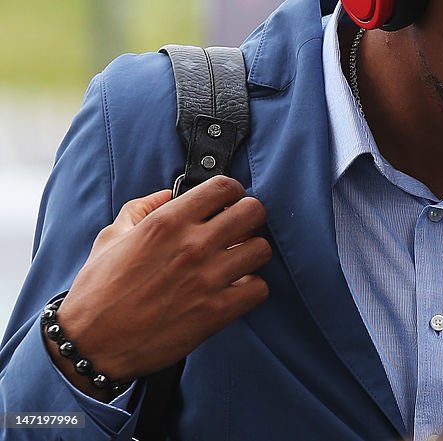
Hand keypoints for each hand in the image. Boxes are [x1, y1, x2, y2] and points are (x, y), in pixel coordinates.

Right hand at [44, 177, 270, 398]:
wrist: (90, 346)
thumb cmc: (97, 292)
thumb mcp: (111, 238)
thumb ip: (141, 208)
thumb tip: (167, 193)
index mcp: (167, 222)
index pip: (224, 187)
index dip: (232, 192)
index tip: (227, 203)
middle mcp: (192, 245)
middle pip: (253, 212)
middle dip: (250, 218)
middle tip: (238, 230)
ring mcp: (207, 278)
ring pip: (262, 249)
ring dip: (252, 254)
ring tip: (238, 261)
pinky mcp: (216, 312)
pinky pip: (259, 288)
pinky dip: (252, 288)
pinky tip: (236, 289)